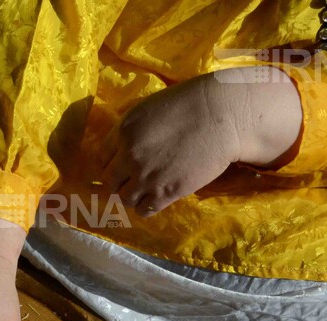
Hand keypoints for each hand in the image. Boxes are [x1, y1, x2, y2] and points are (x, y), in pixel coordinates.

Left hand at [102, 66, 300, 216]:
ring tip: (144, 190)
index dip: (110, 164)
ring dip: (132, 196)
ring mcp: (147, 177)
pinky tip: (154, 199)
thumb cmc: (190, 103)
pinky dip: (146, 207)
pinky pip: (144, 210)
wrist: (224, 115)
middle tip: (130, 180)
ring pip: (124, 198)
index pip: (101, 159)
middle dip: (118, 181)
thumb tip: (121, 148)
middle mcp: (130, 156)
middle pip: (109, 181)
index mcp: (123, 132)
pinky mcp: (166, 192)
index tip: (119, 166)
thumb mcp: (148, 110)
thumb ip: (130, 131)